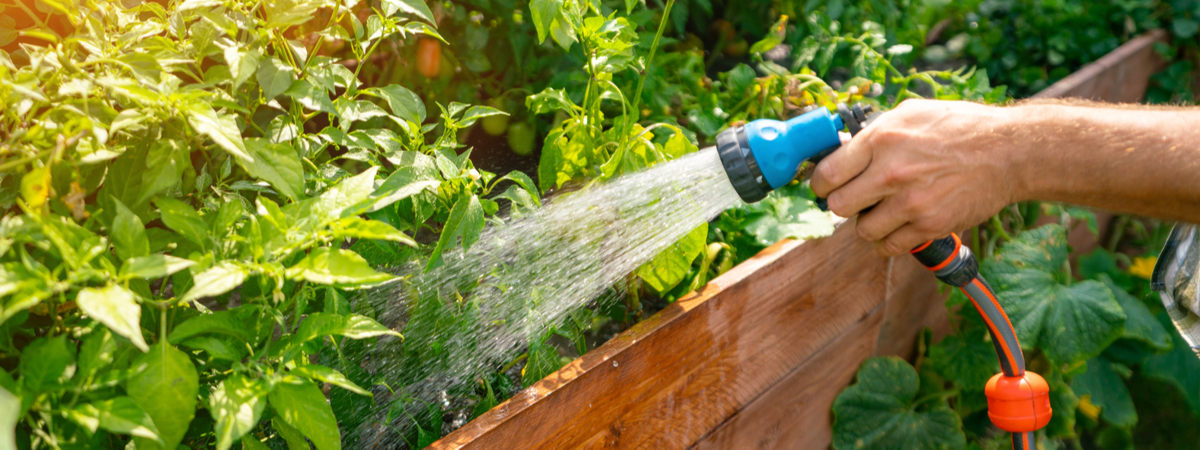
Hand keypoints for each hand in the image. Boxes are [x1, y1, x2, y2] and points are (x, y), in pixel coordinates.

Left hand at [810, 100, 1023, 255]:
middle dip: (842, 203)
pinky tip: (899, 224)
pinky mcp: (929, 226)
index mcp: (881, 140)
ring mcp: (910, 203)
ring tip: (883, 209)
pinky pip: (889, 246)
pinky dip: (889, 239)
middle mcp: (891, 172)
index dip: (820, 184)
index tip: (825, 186)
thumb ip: (873, 133)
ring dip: (867, 223)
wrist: (1007, 152)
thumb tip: (840, 147)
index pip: (826, 175)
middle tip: (855, 198)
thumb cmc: (958, 127)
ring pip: (861, 230)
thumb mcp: (909, 114)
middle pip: (837, 206)